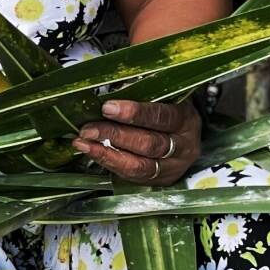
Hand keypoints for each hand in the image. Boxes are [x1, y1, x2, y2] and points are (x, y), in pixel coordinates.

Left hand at [72, 98, 200, 184]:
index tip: (107, 107)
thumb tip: (108, 89)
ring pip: (139, 165)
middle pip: (148, 143)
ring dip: (106, 154)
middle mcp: (184, 146)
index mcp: (186, 119)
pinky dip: (109, 163)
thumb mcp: (164, 97)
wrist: (185, 137)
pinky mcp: (160, 180)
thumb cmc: (168, 110)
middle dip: (115, 135)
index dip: (134, 113)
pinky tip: (92, 152)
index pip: (161, 116)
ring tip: (83, 143)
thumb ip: (143, 93)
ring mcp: (173, 166)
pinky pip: (132, 175)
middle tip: (88, 129)